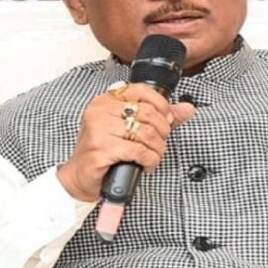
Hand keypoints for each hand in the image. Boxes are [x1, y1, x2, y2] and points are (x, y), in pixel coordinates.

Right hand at [57, 83, 194, 201]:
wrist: (80, 176)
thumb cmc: (104, 151)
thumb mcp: (129, 129)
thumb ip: (159, 116)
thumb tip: (187, 109)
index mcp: (105, 101)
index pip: (140, 91)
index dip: (161, 105)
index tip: (166, 119)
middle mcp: (99, 112)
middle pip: (147, 114)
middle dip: (161, 131)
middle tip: (159, 142)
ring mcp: (98, 130)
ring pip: (145, 134)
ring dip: (157, 149)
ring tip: (153, 156)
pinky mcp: (101, 150)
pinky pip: (138, 151)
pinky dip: (149, 160)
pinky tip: (146, 164)